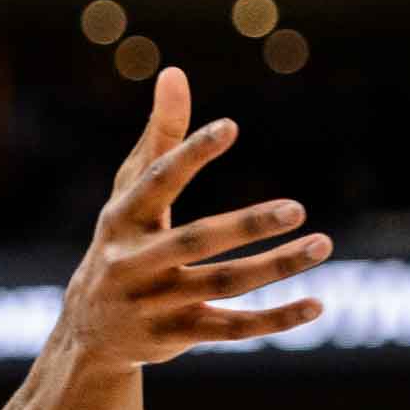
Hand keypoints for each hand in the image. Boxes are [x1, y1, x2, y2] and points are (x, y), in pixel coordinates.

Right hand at [59, 67, 330, 365]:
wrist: (87, 332)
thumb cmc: (120, 243)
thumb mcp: (130, 193)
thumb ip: (159, 136)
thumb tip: (174, 72)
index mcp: (121, 220)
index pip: (156, 183)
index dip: (190, 155)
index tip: (230, 127)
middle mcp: (133, 264)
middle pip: (194, 241)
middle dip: (245, 225)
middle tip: (296, 207)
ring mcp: (154, 304)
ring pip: (221, 285)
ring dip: (275, 267)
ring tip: (322, 244)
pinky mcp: (175, 337)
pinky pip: (231, 329)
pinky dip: (274, 320)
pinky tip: (316, 305)